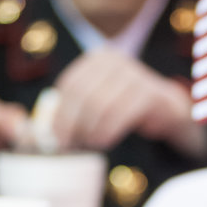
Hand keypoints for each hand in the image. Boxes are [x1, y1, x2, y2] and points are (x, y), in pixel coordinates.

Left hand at [48, 49, 206, 158]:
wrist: (167, 112)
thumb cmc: (125, 111)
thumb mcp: (97, 104)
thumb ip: (72, 110)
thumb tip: (39, 129)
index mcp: (96, 59)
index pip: (69, 85)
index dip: (59, 114)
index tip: (56, 138)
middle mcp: (114, 60)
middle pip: (83, 95)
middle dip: (73, 125)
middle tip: (71, 146)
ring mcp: (134, 73)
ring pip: (100, 105)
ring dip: (91, 131)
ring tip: (90, 145)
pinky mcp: (149, 92)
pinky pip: (120, 114)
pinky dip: (108, 132)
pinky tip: (105, 143)